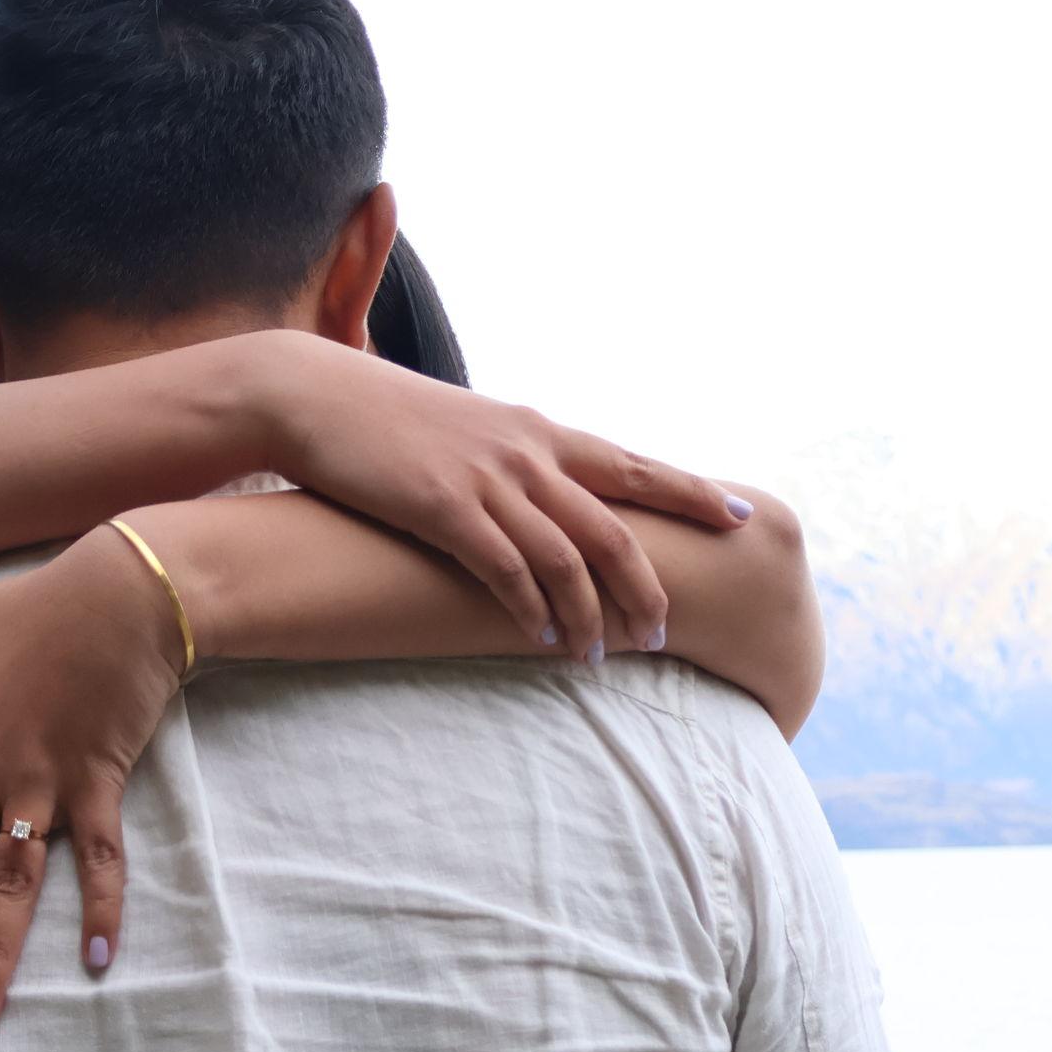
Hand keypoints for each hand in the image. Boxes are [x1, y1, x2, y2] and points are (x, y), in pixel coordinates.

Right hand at [249, 331, 752, 659]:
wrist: (312, 395)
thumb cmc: (383, 420)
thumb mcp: (465, 430)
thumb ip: (509, 462)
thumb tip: (537, 500)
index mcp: (537, 431)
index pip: (632, 464)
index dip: (690, 492)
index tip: (739, 516)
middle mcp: (526, 452)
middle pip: (614, 527)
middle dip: (645, 587)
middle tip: (660, 633)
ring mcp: (487, 479)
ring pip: (567, 559)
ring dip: (590, 616)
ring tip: (596, 656)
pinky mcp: (443, 507)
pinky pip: (505, 570)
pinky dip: (531, 608)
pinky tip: (540, 636)